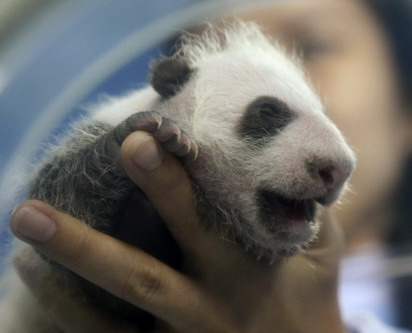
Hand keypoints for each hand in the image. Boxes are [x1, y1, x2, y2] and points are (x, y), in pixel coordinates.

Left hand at [10, 131, 344, 331]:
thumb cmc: (310, 295)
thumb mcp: (322, 252)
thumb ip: (309, 208)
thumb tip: (293, 156)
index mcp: (250, 269)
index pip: (213, 214)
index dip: (179, 177)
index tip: (147, 136)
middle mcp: (213, 300)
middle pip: (166, 252)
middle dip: (149, 195)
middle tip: (119, 148)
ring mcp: (182, 332)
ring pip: (126, 293)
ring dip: (75, 254)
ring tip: (25, 219)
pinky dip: (66, 304)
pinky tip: (30, 269)